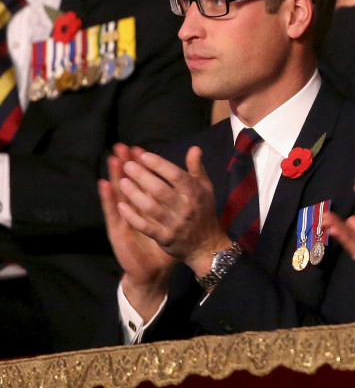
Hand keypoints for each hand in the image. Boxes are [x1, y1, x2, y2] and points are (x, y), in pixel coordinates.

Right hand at [99, 144, 173, 320]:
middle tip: (121, 146)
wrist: (154, 271)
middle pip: (127, 182)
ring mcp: (124, 218)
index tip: (139, 148)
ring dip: (115, 175)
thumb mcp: (176, 218)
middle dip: (126, 164)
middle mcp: (132, 209)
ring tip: (113, 158)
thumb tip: (187, 184)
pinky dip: (108, 198)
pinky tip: (104, 185)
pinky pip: (113, 212)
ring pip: (118, 192)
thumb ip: (180, 200)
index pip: (142, 180)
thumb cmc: (166, 241)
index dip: (140, 164)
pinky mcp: (118, 230)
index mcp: (147, 204)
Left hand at [114, 145, 231, 277]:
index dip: (159, 165)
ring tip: (121, 181)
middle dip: (142, 176)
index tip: (144, 155)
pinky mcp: (164, 238)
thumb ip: (197, 169)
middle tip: (126, 165)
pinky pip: (145, 226)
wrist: (205, 245)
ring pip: (150, 207)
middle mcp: (185, 208)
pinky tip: (120, 206)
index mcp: (194, 193)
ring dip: (134, 194)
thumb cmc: (203, 212)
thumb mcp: (205, 189)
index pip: (176, 176)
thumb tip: (194, 148)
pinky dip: (132, 216)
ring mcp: (174, 224)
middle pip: (160, 190)